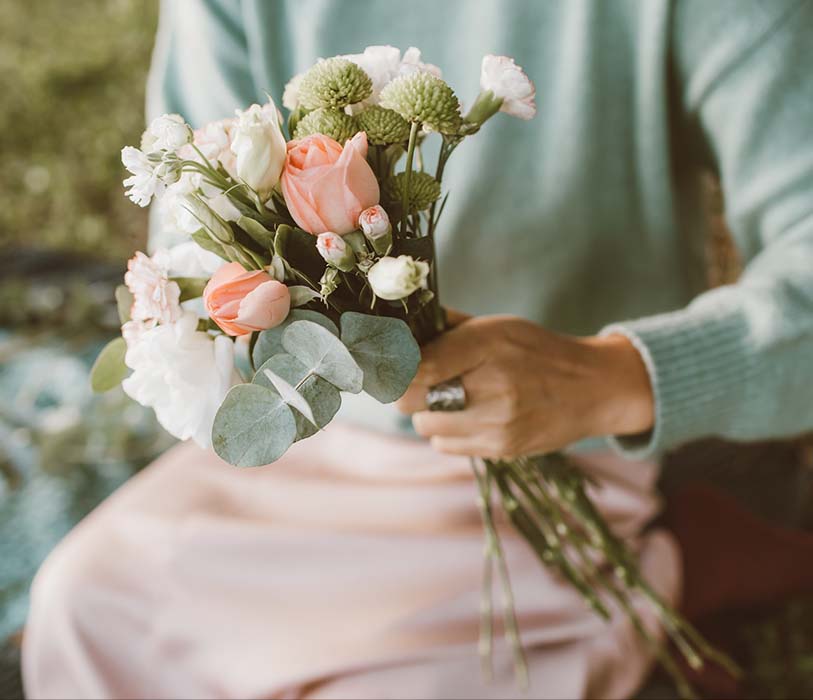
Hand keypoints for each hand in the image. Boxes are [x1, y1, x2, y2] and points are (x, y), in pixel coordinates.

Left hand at [395, 314, 653, 457]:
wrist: (592, 389)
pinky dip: (447, 432)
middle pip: (410, 399)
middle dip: (406, 389)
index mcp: (488, 345)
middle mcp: (492, 386)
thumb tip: (403, 327)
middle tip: (419, 379)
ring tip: (451, 397)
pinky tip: (468, 415)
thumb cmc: (538, 351)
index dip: (390, 366)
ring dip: (427, 411)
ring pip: (424, 425)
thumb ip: (449, 327)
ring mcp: (497, 423)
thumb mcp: (498, 326)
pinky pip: (445, 445)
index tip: (382, 363)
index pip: (415, 365)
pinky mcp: (501, 449)